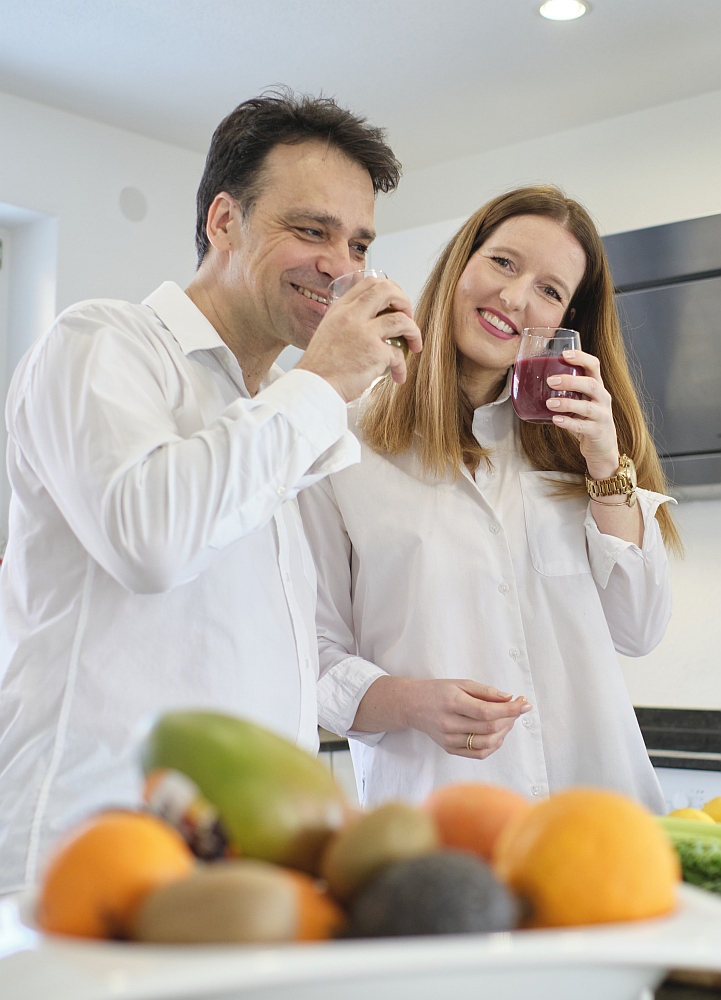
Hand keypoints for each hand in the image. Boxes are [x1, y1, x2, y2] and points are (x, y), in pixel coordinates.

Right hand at [296, 277, 422, 402]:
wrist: (314, 388)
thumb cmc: (320, 368)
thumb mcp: (328, 333)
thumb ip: (347, 323)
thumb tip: (370, 324)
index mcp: (340, 309)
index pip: (369, 283)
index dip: (389, 289)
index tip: (396, 304)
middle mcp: (351, 316)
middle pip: (387, 291)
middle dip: (405, 302)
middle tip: (408, 318)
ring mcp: (364, 333)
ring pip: (401, 320)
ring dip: (414, 332)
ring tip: (415, 345)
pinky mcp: (375, 353)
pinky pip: (399, 355)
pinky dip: (402, 367)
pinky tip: (398, 376)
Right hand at [405, 679, 530, 758]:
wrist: (412, 705)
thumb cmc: (439, 691)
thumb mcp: (461, 683)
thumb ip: (486, 691)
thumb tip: (509, 698)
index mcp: (453, 703)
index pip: (488, 712)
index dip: (510, 709)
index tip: (525, 704)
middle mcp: (450, 724)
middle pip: (490, 728)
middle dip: (510, 718)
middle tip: (517, 708)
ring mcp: (449, 739)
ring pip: (487, 743)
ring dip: (504, 732)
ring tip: (508, 720)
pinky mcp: (450, 749)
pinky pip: (479, 753)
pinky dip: (494, 745)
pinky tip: (498, 733)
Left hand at [545, 349, 620, 478]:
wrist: (602, 446)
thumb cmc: (585, 419)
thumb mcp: (580, 400)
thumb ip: (566, 390)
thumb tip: (533, 379)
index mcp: (597, 387)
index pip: (594, 366)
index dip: (581, 358)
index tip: (564, 354)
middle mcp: (602, 398)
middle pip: (591, 384)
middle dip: (571, 381)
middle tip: (550, 381)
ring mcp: (602, 416)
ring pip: (587, 407)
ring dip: (567, 403)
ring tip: (549, 403)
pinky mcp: (597, 432)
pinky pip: (582, 427)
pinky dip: (568, 423)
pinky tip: (555, 420)